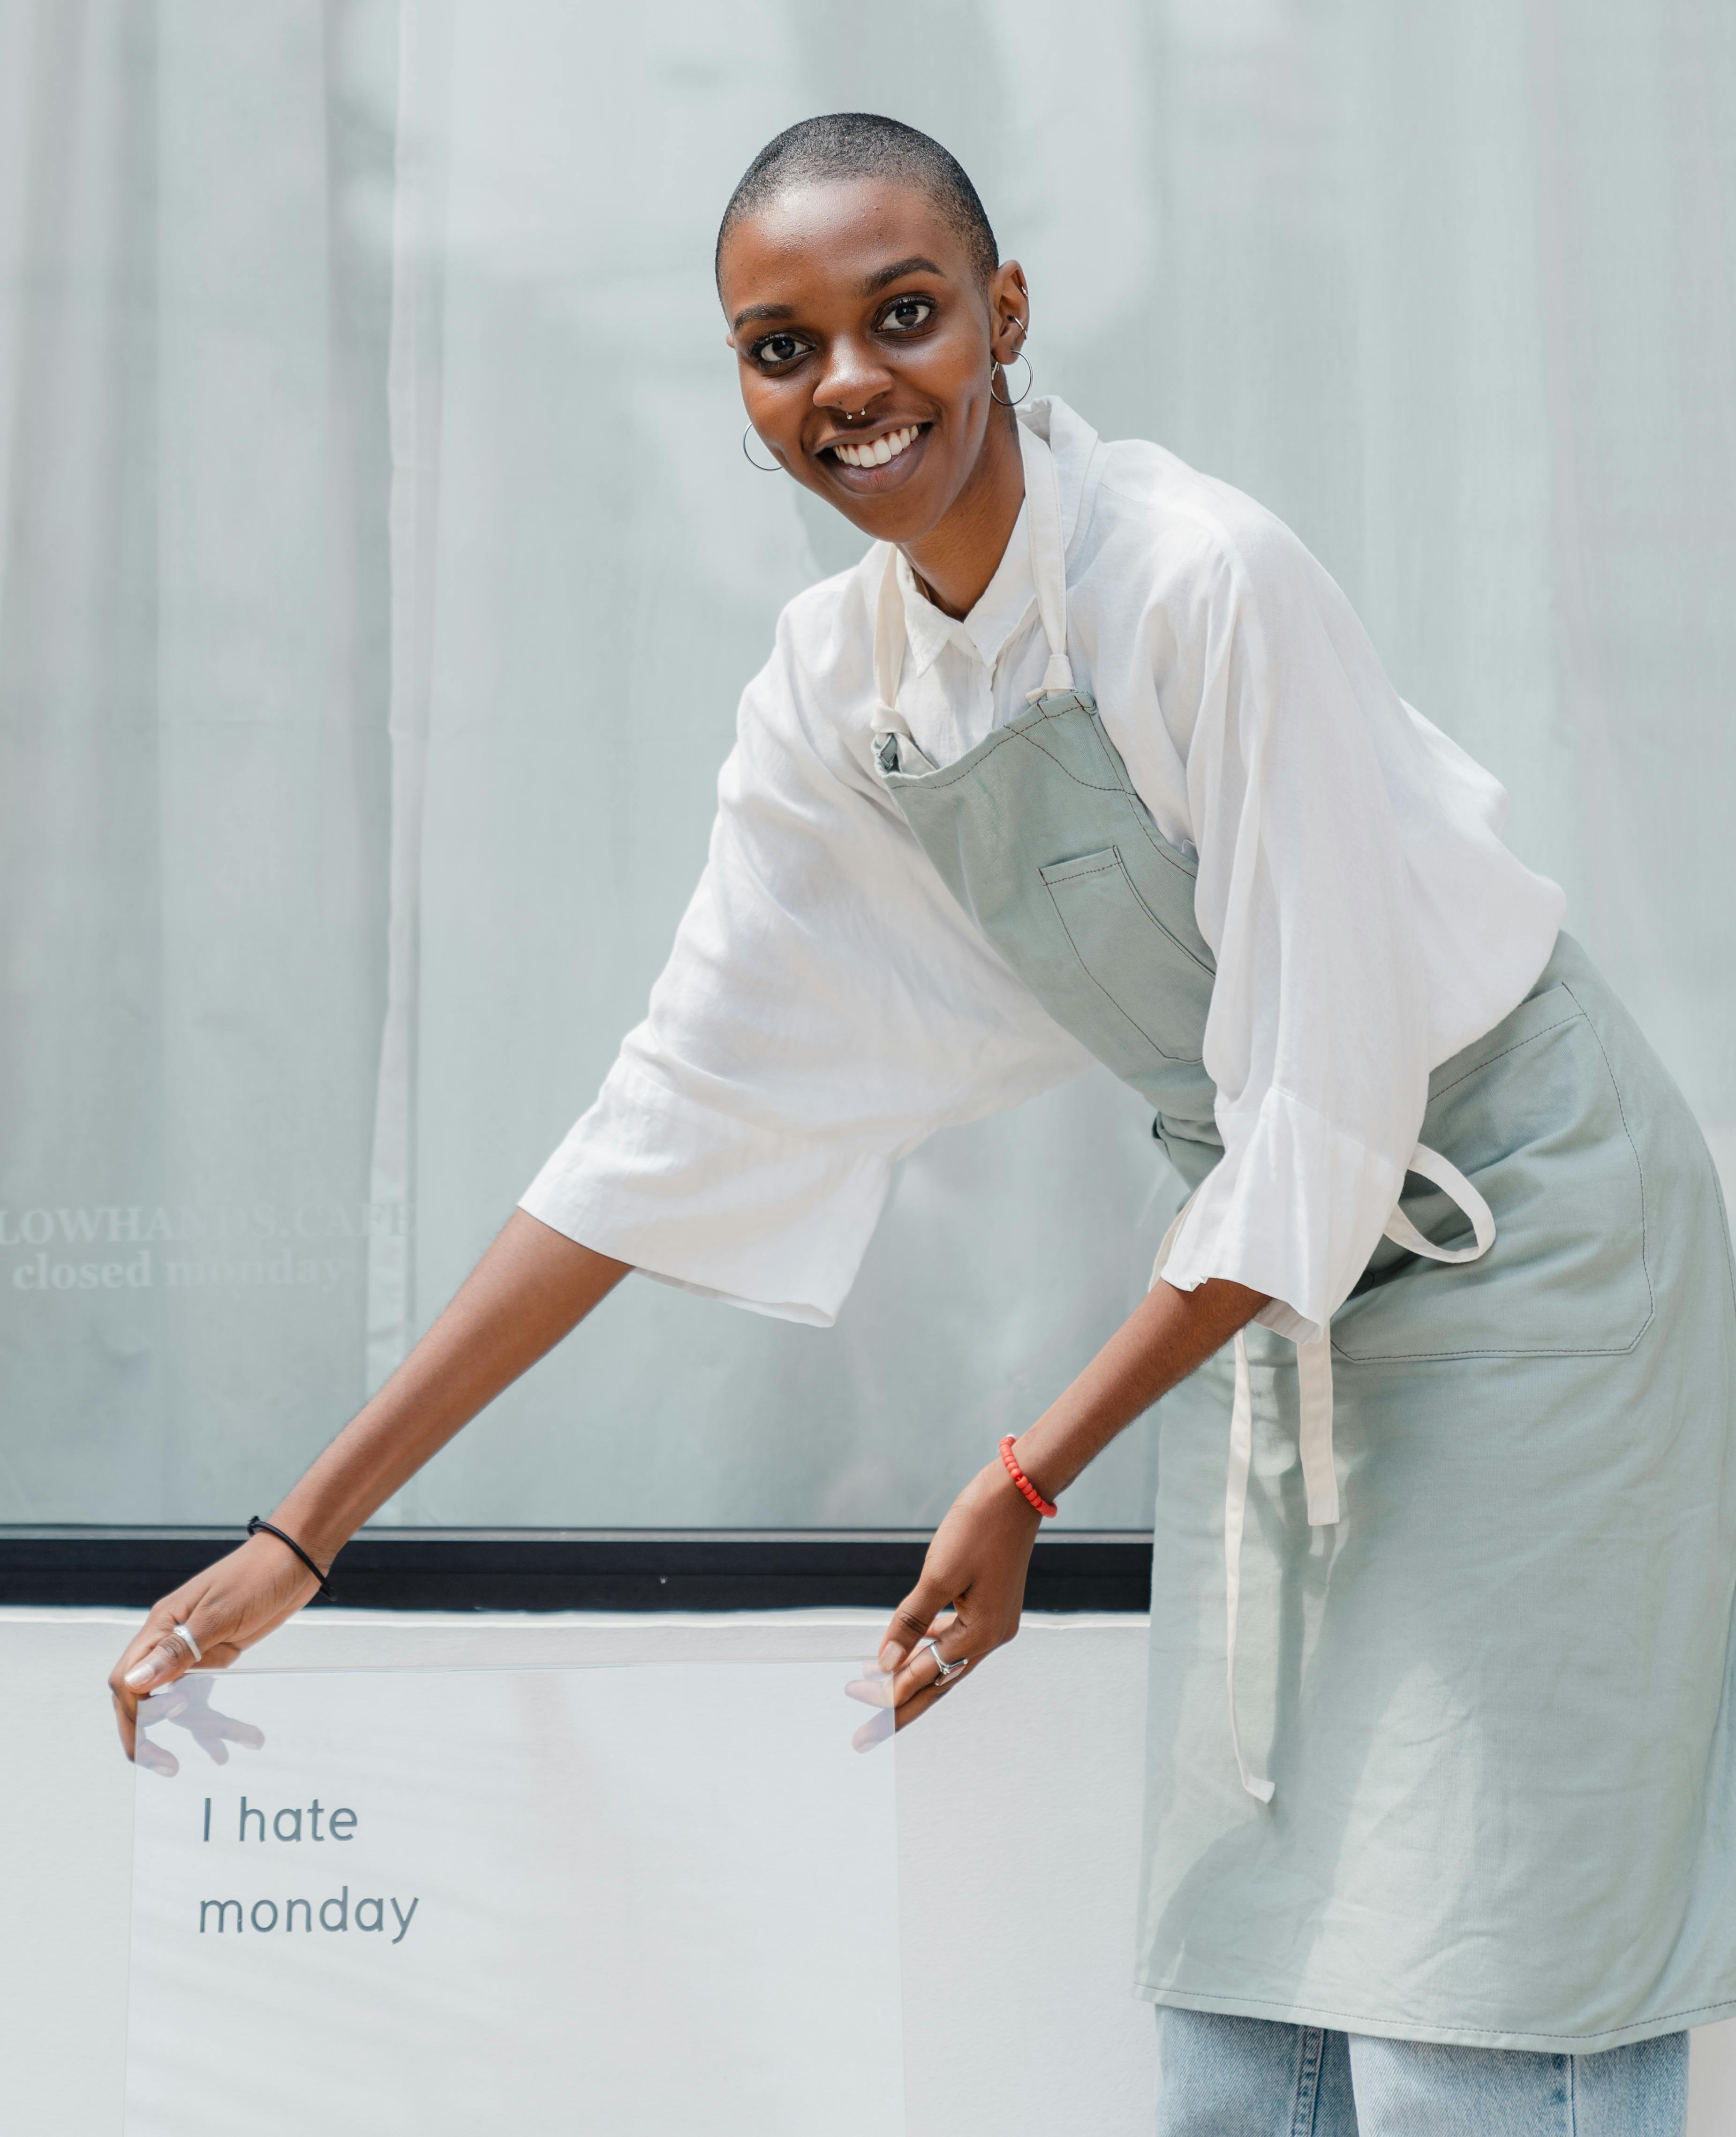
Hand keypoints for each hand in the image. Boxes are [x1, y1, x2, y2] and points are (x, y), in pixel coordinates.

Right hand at [107, 1531, 321, 1762]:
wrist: (296, 1557)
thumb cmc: (258, 1574)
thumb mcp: (220, 1613)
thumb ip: (178, 1650)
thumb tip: (133, 1684)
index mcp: (162, 1627)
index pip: (128, 1682)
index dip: (136, 1715)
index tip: (160, 1734)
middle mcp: (172, 1641)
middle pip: (145, 1700)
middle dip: (152, 1736)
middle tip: (169, 1768)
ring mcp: (196, 1649)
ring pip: (182, 1703)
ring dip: (198, 1731)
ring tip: (220, 1757)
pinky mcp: (219, 1655)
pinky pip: (208, 1694)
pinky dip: (217, 1719)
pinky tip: (235, 1742)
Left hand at [848, 1458, 1040, 1747]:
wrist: (1017, 1491)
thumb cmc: (978, 1526)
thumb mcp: (938, 1574)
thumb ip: (910, 1621)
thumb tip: (883, 1664)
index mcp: (981, 1635)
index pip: (924, 1677)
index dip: (887, 1694)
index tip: (854, 1703)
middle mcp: (991, 1637)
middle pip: (934, 1684)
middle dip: (896, 1708)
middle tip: (861, 1739)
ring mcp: (993, 1623)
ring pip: (942, 1663)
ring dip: (908, 1677)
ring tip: (870, 1691)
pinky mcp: (989, 1606)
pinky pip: (951, 1639)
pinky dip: (925, 1648)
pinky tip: (903, 1650)